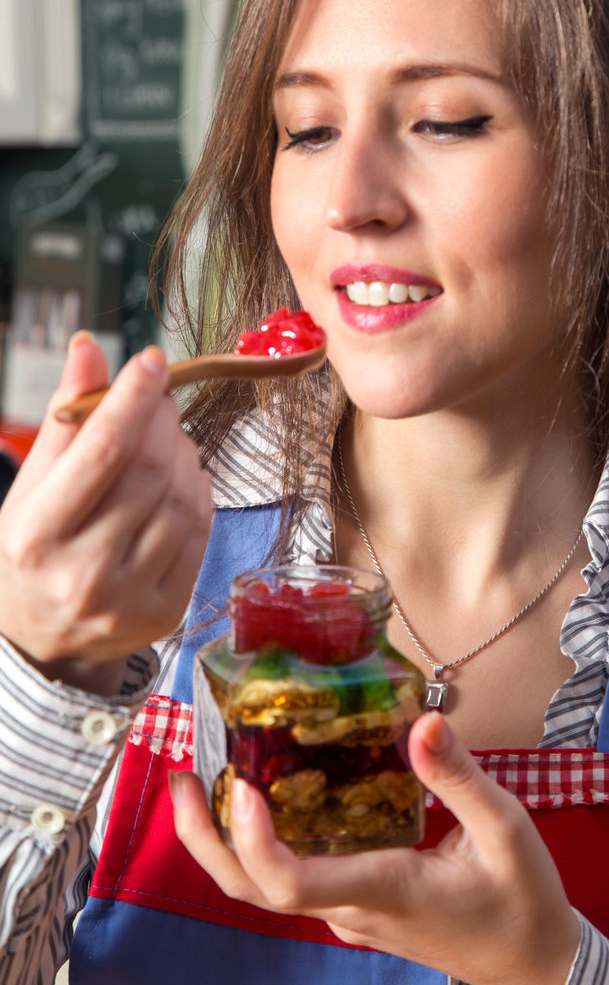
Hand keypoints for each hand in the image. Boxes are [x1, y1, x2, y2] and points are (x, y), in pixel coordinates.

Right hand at [0, 332, 211, 692]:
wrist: (40, 639)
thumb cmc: (34, 547)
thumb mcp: (32, 486)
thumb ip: (64, 418)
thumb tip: (89, 346)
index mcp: (36, 537)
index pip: (100, 454)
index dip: (132, 400)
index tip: (153, 360)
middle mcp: (82, 575)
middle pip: (149, 473)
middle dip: (163, 422)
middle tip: (161, 399)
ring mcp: (128, 600)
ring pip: (182, 500)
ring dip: (185, 454)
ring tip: (168, 440)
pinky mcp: (166, 615)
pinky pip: (201, 532)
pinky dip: (199, 492)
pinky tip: (182, 478)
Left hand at [171, 711, 580, 984]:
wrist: (533, 963)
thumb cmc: (523, 900)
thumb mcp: (506, 829)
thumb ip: (459, 777)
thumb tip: (421, 721)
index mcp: (383, 890)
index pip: (292, 883)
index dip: (253, 842)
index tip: (242, 787)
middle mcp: (351, 908)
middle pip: (253, 890)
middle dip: (206, 839)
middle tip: (183, 775)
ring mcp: (349, 913)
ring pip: (265, 888)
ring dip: (224, 839)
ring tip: (205, 775)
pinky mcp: (356, 906)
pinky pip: (293, 877)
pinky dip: (261, 840)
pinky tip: (267, 791)